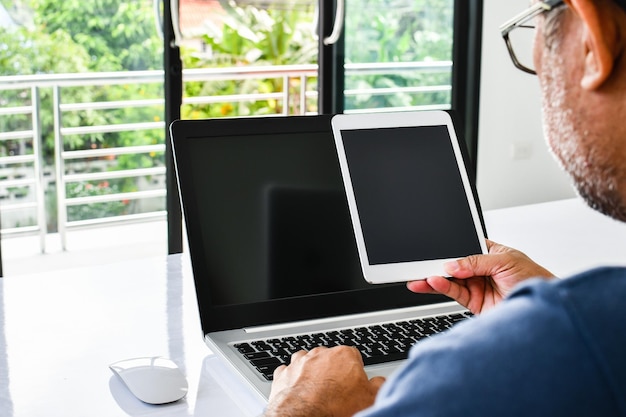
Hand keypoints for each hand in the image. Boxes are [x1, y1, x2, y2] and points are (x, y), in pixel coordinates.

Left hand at [264, 346, 385, 416]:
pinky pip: (288, 372)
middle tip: (336, 392)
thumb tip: (380, 382)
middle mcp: (321, 354)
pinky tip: (298, 392)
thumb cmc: (335, 409)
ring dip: (311, 373)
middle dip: (332, 371)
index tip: (354, 384)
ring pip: (307, 362)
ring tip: (316, 393)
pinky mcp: (283, 374)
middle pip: (330, 359)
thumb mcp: (369, 399)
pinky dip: (292, 380)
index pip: (353, 357)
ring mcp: (300, 362)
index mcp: (344, 355)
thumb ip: (378, 385)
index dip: (354, 372)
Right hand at [407, 239, 554, 313]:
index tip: (434, 251)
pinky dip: (442, 288)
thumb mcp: (507, 261)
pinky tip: (434, 283)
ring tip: (421, 277)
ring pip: (449, 280)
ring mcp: (477, 285)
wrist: (545, 309)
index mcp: (489, 252)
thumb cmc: (535, 279)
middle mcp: (481, 269)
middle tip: (419, 265)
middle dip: (436, 264)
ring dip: (434, 278)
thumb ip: (477, 261)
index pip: (463, 247)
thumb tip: (453, 264)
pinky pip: (454, 293)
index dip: (449, 249)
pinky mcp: (474, 302)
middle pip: (453, 264)